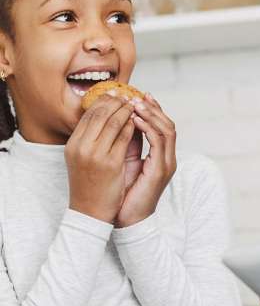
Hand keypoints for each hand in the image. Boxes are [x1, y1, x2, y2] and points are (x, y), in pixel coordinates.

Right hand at [66, 93, 135, 223]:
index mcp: (73, 144)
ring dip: (127, 110)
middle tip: (129, 95)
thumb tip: (110, 114)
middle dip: (117, 101)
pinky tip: (139, 122)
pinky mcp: (110, 163)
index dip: (104, 100)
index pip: (89, 113)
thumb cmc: (89, 184)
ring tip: (136, 105)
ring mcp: (95, 154)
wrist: (90, 212)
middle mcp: (81, 146)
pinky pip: (125, 136)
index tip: (116, 93)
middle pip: (101, 112)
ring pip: (114, 121)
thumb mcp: (84, 157)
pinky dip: (133, 126)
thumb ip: (94, 137)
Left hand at [114, 93, 176, 227]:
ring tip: (135, 103)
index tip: (139, 95)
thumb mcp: (126, 160)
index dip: (153, 109)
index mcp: (161, 156)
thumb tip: (124, 119)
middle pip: (168, 124)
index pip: (163, 126)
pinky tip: (135, 120)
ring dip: (151, 114)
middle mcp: (168, 158)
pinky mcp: (160, 170)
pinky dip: (148, 128)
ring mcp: (167, 164)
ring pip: (167, 130)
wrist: (126, 219)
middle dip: (153, 108)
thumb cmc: (123, 192)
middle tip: (137, 95)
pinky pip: (159, 142)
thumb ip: (130, 142)